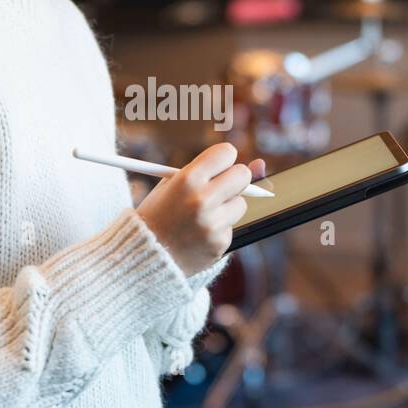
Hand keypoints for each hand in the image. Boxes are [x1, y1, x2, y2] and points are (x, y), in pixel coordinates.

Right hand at [136, 143, 266, 275]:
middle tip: (219, 187)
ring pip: (241, 203)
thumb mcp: (175, 184)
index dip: (223, 160)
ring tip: (201, 215)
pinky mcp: (220, 243)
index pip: (227, 153)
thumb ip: (211, 171)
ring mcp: (213, 223)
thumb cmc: (160, 213)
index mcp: (187, 179)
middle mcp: (202, 200)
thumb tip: (261, 165)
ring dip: (227, 206)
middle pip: (243, 175)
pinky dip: (220, 227)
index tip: (218, 166)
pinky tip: (198, 232)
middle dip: (234, 179)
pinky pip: (231, 226)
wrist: (145, 254)